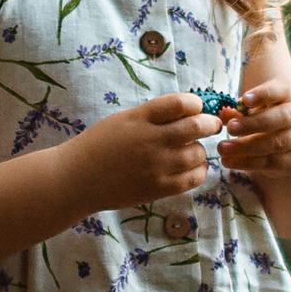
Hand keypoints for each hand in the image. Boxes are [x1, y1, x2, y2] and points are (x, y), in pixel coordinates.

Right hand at [77, 90, 218, 213]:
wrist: (77, 179)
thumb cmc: (99, 145)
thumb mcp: (123, 119)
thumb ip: (152, 115)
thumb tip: (188, 112)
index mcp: (140, 117)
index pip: (180, 103)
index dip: (195, 103)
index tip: (197, 107)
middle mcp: (151, 140)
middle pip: (196, 126)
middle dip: (211, 123)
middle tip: (214, 125)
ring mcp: (156, 166)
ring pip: (198, 153)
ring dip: (201, 149)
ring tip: (194, 149)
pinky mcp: (158, 188)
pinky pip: (193, 178)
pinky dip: (199, 170)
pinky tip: (194, 167)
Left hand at [218, 77, 290, 187]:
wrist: (290, 149)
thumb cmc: (267, 121)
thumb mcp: (254, 112)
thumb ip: (239, 112)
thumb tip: (222, 113)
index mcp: (290, 97)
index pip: (281, 90)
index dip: (263, 94)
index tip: (245, 100)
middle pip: (281, 117)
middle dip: (254, 123)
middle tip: (230, 128)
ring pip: (276, 143)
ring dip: (246, 146)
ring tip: (222, 148)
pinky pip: (271, 162)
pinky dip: (247, 162)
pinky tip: (228, 161)